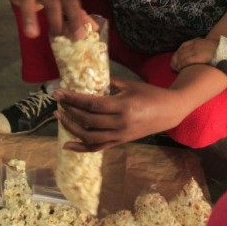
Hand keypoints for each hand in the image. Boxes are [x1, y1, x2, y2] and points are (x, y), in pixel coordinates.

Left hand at [52, 76, 187, 151]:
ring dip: (71, 128)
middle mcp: (120, 123)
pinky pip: (98, 148)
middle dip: (69, 110)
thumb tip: (90, 77)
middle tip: (57, 100)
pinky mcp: (120, 142)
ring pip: (89, 136)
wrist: (169, 112)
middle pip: (88, 120)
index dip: (73, 99)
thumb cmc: (150, 94)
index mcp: (123, 106)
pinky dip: (81, 148)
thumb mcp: (130, 84)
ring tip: (60, 116)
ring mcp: (120, 135)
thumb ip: (110, 83)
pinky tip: (67, 145)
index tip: (60, 92)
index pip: (92, 104)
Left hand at [171, 38, 217, 72]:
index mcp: (197, 41)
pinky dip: (181, 65)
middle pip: (181, 51)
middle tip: (173, 65)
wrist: (226, 51)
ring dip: (177, 63)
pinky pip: (186, 60)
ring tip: (175, 68)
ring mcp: (196, 50)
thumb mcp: (209, 45)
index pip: (183, 46)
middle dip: (175, 59)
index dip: (178, 52)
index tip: (175, 58)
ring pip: (182, 56)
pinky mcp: (198, 57)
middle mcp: (195, 44)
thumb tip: (200, 53)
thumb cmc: (220, 50)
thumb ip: (203, 47)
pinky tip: (179, 69)